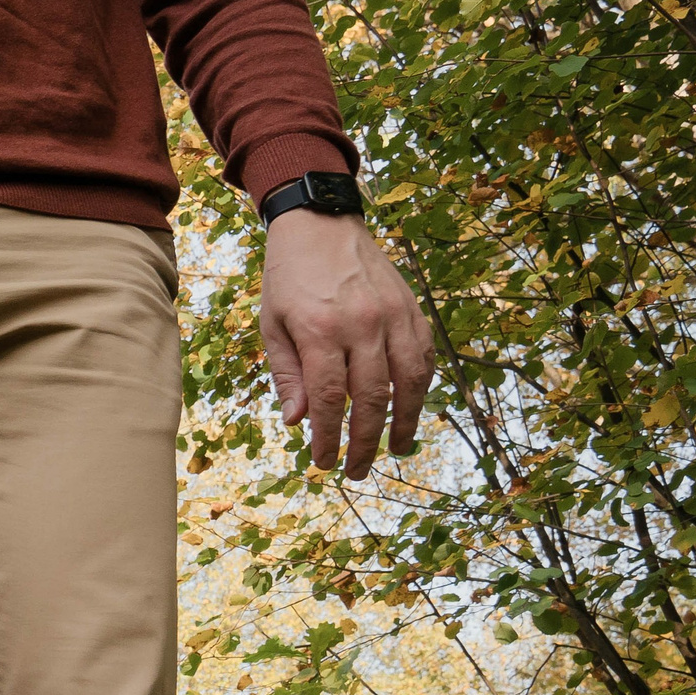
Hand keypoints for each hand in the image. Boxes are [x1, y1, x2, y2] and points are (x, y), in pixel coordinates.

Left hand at [258, 210, 433, 478]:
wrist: (320, 223)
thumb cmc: (288, 278)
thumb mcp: (271, 325)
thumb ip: (287, 375)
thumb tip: (296, 423)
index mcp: (319, 330)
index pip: (327, 399)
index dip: (328, 437)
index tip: (324, 463)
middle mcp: (362, 323)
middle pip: (370, 398)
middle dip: (365, 442)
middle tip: (358, 470)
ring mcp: (392, 315)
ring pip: (408, 381)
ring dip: (405, 421)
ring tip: (398, 449)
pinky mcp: (412, 307)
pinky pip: (424, 356)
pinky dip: (421, 387)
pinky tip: (412, 408)